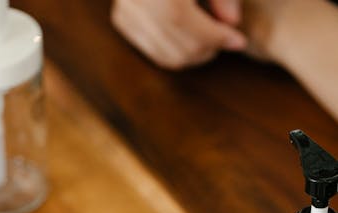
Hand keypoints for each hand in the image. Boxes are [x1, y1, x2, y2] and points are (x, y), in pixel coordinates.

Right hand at [111, 0, 246, 68]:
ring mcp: (126, 12)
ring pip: (167, 56)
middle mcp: (138, 1)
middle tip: (223, 38)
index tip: (239, 41)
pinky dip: (177, 51)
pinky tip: (190, 37)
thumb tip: (232, 23)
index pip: (187, 24)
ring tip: (209, 38)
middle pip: (178, 47)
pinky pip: (155, 52)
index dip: (216, 37)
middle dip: (207, 49)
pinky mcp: (123, 20)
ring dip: (195, 54)